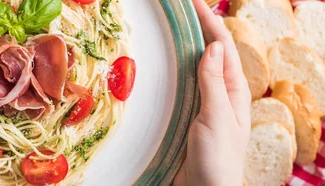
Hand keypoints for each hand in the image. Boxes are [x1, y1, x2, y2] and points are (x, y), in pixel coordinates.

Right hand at [173, 0, 251, 184]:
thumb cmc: (218, 159)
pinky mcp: (185, 117)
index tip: (194, 4)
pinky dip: (172, 73)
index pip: (222, 48)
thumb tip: (213, 47)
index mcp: (233, 91)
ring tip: (170, 31)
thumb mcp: (217, 117)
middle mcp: (219, 94)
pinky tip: (162, 68)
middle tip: (179, 13)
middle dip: (197, 30)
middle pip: (208, 54)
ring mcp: (202, 105)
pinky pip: (179, 89)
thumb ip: (213, 83)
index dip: (210, 22)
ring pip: (192, 70)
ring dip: (183, 49)